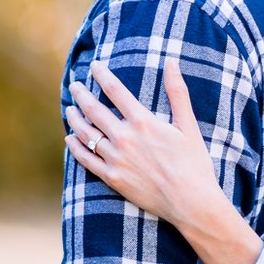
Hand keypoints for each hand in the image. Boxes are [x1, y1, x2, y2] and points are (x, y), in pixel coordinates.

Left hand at [66, 59, 221, 225]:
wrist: (190, 201)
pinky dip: (75, 147)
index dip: (101, 74)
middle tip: (74, 85)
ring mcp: (116, 159)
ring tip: (69, 109)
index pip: (114, 90)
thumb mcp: (188, 125)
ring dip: (74, 118)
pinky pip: (86, 159)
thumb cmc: (194, 163)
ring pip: (86, 133)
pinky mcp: (112, 178)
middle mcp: (125, 137)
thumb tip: (172, 62)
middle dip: (81, 94)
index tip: (94, 66)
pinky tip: (70, 139)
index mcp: (143, 121)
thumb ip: (177, 92)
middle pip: (94, 109)